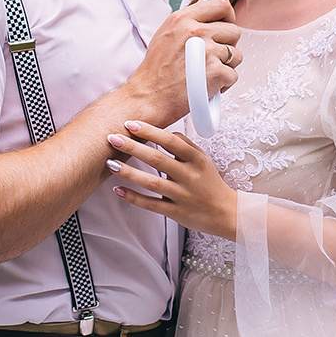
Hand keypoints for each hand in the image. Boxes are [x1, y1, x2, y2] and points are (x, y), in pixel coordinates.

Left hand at [106, 121, 238, 239]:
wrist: (225, 213)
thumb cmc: (210, 183)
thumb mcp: (203, 159)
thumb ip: (184, 145)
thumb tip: (163, 132)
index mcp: (196, 159)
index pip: (171, 141)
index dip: (150, 131)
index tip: (131, 123)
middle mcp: (189, 176)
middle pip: (157, 159)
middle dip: (133, 147)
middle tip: (112, 138)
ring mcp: (182, 196)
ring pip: (151, 182)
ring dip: (129, 172)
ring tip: (110, 164)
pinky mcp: (176, 212)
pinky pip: (151, 204)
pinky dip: (134, 197)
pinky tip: (118, 190)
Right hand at [120, 0, 241, 127]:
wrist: (149, 97)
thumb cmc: (156, 70)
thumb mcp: (166, 34)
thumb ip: (189, 23)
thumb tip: (211, 18)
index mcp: (183, 19)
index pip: (221, 5)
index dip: (229, 16)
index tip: (226, 26)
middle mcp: (197, 32)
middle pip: (234, 31)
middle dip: (228, 46)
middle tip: (213, 57)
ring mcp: (208, 52)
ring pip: (236, 55)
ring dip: (226, 66)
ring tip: (207, 73)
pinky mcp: (216, 72)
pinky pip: (233, 75)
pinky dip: (223, 84)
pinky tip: (207, 86)